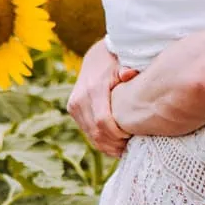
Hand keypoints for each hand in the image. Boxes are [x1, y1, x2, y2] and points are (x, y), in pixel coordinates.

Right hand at [67, 39, 136, 159]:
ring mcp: (74, 106)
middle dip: (114, 143)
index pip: (103, 121)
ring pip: (90, 135)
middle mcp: (80, 99)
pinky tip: (114, 145)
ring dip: (107, 146)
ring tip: (124, 148)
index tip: (132, 135)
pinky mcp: (73, 110)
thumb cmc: (115, 62)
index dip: (117, 134)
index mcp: (93, 89)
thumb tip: (129, 74)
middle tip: (130, 146)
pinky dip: (100, 142)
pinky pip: (87, 132)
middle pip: (96, 132)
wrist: (96, 56)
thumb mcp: (123, 63)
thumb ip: (127, 70)